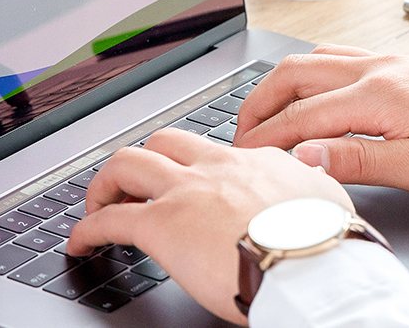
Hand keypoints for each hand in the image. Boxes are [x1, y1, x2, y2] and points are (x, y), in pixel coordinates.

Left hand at [64, 129, 350, 324]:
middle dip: (143, 162)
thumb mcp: (326, 200)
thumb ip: (309, 185)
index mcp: (255, 163)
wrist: (314, 265)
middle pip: (163, 143)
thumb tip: (311, 180)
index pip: (211, 151)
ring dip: (107, 184)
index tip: (188, 184)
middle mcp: (216, 167)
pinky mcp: (161, 225)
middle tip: (131, 187)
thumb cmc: (325, 246)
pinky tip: (81, 243)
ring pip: (127, 164)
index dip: (192, 166)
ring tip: (99, 205)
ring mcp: (185, 192)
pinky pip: (110, 219)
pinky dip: (88, 229)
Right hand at [234, 44, 408, 203]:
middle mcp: (380, 69)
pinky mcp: (407, 68)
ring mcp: (393, 64)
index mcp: (379, 94)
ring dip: (283, 86)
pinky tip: (316, 92)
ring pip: (317, 61)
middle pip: (296, 75)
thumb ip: (356, 160)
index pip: (300, 117)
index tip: (241, 160)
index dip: (264, 140)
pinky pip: (343, 60)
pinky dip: (314, 75)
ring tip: (266, 115)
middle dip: (259, 104)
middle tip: (239, 135)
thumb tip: (303, 158)